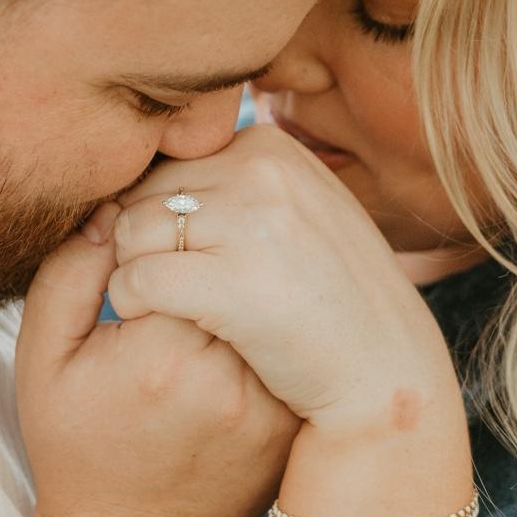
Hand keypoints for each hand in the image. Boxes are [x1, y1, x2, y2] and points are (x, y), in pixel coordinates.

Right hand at [16, 201, 299, 516]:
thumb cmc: (76, 447)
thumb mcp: (42, 361)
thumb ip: (67, 275)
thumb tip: (115, 210)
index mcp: (161, 354)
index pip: (183, 244)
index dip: (160, 232)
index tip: (142, 250)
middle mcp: (229, 377)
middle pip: (234, 264)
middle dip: (207, 250)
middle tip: (184, 261)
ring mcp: (270, 400)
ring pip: (269, 295)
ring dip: (243, 280)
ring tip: (212, 290)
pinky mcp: (291, 417)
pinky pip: (288, 339)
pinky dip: (267, 319)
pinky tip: (239, 324)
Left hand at [107, 126, 463, 442]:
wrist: (386, 370)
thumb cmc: (334, 299)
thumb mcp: (299, 213)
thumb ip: (236, 185)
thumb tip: (146, 174)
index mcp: (270, 146)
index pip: (168, 162)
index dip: (158, 214)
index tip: (180, 257)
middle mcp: (261, 172)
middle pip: (143, 194)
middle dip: (138, 242)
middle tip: (165, 288)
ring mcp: (251, 225)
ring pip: (131, 232)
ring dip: (129, 272)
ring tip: (162, 305)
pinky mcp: (233, 284)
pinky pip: (137, 278)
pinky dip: (131, 303)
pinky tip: (151, 321)